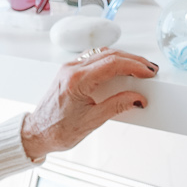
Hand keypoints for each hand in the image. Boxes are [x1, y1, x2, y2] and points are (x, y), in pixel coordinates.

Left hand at [19, 49, 157, 159]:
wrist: (36, 133)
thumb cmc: (57, 130)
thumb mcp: (92, 122)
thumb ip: (116, 106)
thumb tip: (137, 99)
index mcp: (76, 80)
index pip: (112, 64)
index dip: (134, 66)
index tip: (149, 72)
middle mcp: (71, 69)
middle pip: (109, 54)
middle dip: (133, 60)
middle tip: (150, 70)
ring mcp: (69, 68)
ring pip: (101, 53)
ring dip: (122, 58)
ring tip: (139, 69)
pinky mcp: (69, 72)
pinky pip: (93, 59)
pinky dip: (110, 61)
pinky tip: (120, 68)